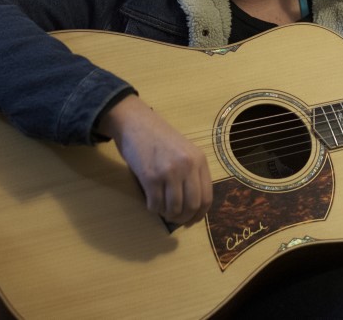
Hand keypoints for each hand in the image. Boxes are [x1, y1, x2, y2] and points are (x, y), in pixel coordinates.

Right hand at [97, 94, 212, 225]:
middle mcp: (187, 166)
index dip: (199, 214)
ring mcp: (169, 172)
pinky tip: (151, 202)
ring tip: (161, 208)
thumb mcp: (184, 151)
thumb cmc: (159, 137)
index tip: (192, 220)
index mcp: (199, 160)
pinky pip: (155, 204)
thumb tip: (192, 207)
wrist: (135, 122)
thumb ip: (191, 173)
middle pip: (192, 206)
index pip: (207, 197)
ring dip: (167, 214)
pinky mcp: (150, 177)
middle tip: (175, 219)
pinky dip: (153, 208)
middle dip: (183, 218)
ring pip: (173, 208)